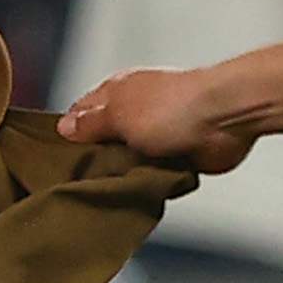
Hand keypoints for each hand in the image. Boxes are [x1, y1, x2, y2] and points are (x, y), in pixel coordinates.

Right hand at [61, 61, 266, 172]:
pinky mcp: (178, 156)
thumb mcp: (116, 114)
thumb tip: (63, 127)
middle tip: (82, 181)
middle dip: (95, 161)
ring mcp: (157, 136)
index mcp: (116, 94)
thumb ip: (88, 124)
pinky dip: (149, 183)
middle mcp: (135, 113)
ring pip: (127, 162)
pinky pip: (153, 175)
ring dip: (123, 174)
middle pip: (103, 142)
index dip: (68, 136)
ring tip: (113, 187)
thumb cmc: (174, 106)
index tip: (56, 160)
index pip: (81, 115)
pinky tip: (141, 189)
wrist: (225, 119)